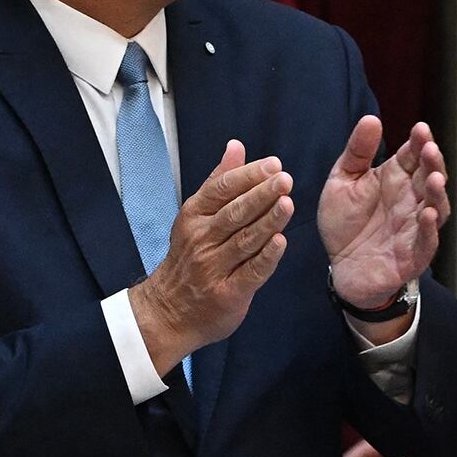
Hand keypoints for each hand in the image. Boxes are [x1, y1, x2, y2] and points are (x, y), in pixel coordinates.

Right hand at [132, 144, 292, 367]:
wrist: (169, 311)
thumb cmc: (190, 258)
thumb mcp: (197, 216)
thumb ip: (219, 181)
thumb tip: (236, 146)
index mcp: (194, 216)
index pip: (222, 189)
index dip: (248, 176)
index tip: (274, 164)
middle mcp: (202, 239)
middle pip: (234, 213)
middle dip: (261, 194)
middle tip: (285, 180)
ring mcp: (213, 267)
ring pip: (245, 240)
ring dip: (268, 221)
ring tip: (287, 203)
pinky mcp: (228, 293)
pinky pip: (250, 272)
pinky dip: (266, 258)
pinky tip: (281, 242)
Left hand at [318, 116, 446, 312]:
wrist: (340, 268)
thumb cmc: (346, 223)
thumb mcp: (343, 181)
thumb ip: (357, 152)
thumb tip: (371, 119)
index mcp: (397, 179)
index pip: (414, 156)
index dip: (420, 142)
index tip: (420, 129)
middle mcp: (411, 200)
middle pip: (429, 177)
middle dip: (433, 162)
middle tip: (429, 148)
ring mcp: (416, 228)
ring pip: (436, 207)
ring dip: (437, 193)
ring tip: (434, 178)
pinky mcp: (413, 255)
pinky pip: (427, 241)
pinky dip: (429, 229)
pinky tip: (426, 214)